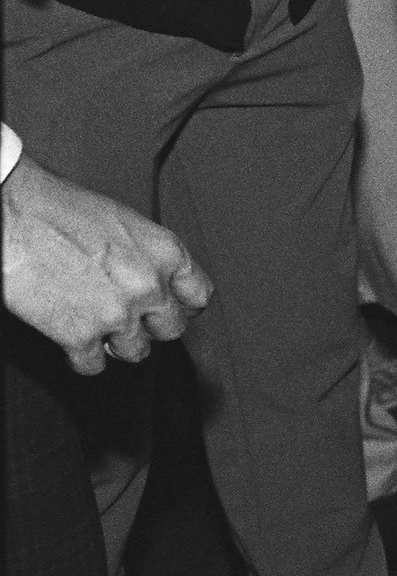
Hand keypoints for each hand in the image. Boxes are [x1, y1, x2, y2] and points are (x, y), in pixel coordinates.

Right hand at [3, 158, 211, 374]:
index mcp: (166, 253)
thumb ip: (148, 257)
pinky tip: (72, 339)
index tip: (171, 309)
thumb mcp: (125, 224)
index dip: (183, 305)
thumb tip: (155, 280)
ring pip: (137, 352)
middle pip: (172, 329)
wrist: (13, 216)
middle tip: (131, 320)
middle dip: (152, 327)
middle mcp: (149, 286)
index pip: (198, 296)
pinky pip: (94, 365)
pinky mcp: (80, 335)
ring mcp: (117, 314)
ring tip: (98, 327)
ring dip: (118, 344)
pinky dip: (82, 357)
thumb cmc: (60, 211)